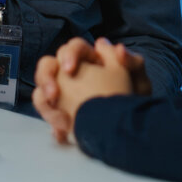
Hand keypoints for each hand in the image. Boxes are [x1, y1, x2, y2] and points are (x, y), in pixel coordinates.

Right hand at [33, 37, 149, 141]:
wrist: (133, 126)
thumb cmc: (136, 99)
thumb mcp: (140, 80)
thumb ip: (133, 62)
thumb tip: (118, 49)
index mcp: (91, 60)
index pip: (73, 48)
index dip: (68, 55)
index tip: (70, 70)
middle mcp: (74, 75)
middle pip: (48, 66)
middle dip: (46, 78)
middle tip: (54, 95)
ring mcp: (65, 95)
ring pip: (42, 91)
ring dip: (45, 104)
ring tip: (60, 121)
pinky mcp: (62, 113)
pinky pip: (48, 115)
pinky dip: (53, 124)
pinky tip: (63, 134)